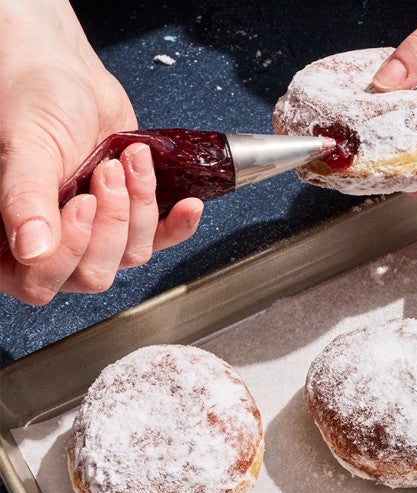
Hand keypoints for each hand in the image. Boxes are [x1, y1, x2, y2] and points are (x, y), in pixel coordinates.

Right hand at [0, 0, 202, 304]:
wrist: (66, 75)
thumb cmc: (32, 101)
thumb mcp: (27, 148)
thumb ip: (25, 198)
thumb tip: (32, 249)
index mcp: (8, 239)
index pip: (40, 282)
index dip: (69, 249)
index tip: (83, 203)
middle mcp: (51, 244)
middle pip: (93, 274)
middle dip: (111, 221)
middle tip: (107, 171)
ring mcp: (93, 234)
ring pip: (130, 256)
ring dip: (139, 207)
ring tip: (128, 160)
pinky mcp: (129, 219)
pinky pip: (160, 241)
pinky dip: (178, 225)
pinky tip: (188, 205)